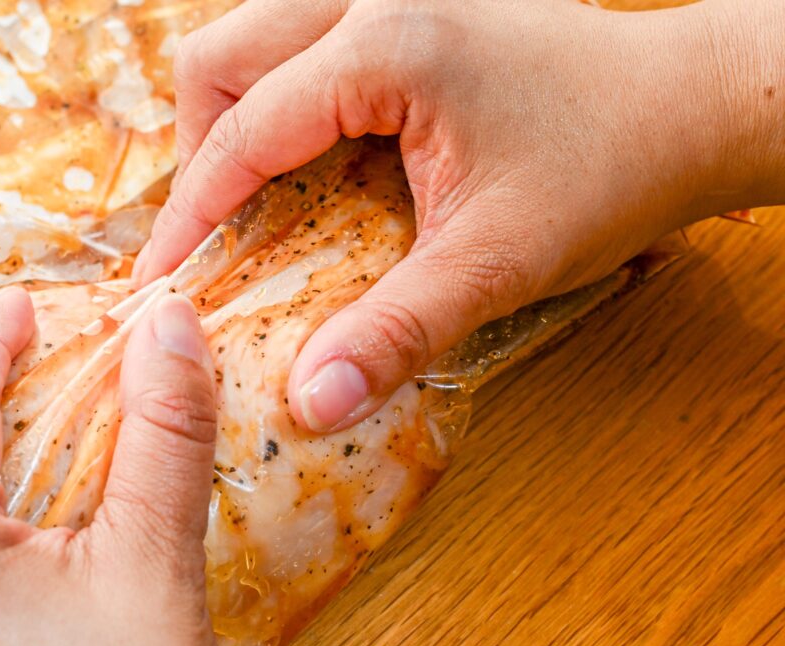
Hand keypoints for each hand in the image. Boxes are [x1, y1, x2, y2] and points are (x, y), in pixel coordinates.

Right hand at [135, 0, 784, 430]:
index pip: (244, 131)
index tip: (160, 279)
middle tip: (213, 234)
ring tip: (248, 196)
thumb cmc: (607, 172)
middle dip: (198, 149)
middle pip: (221, 56)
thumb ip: (395, 333)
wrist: (686, 108)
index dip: (191, 214)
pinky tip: (305, 156)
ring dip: (233, 115)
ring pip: (252, 34)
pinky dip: (276, 96)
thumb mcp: (494, 264)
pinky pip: (298, 36)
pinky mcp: (407, 0)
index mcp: (386, 46)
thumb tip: (309, 404)